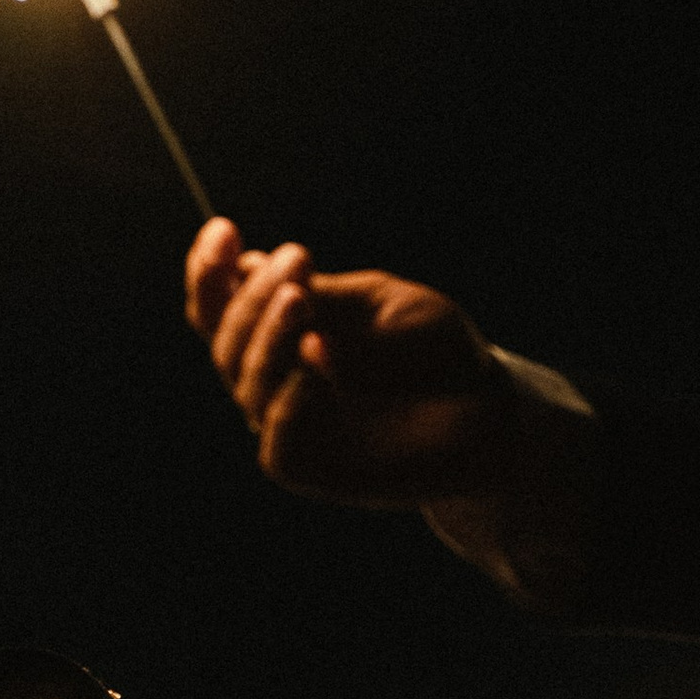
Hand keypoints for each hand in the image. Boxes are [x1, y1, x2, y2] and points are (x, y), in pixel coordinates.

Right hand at [184, 223, 517, 502]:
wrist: (489, 415)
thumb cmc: (435, 353)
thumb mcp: (386, 306)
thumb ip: (326, 299)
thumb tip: (249, 268)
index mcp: (282, 335)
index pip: (220, 309)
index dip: (210, 272)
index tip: (223, 229)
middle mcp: (274, 381)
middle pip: (226, 343)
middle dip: (249, 297)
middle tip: (295, 257)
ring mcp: (289, 425)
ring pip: (248, 384)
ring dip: (267, 336)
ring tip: (298, 298)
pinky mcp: (312, 469)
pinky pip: (280, 443)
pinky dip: (291, 401)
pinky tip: (316, 360)